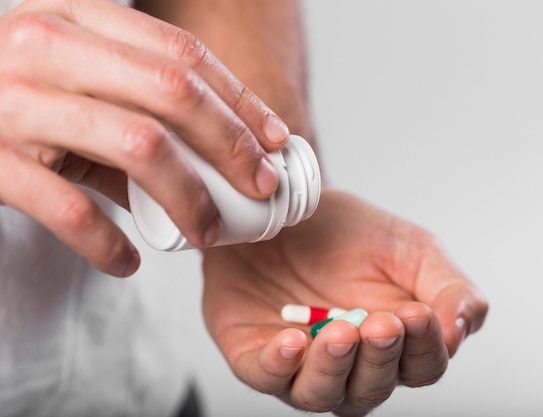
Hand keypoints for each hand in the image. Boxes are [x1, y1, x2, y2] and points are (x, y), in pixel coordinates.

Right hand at [0, 0, 289, 275]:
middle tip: (261, 186)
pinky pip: (71, 209)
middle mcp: (45, 47)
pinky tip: (129, 261)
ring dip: (188, 199)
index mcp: (77, 18)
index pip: (183, 54)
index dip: (240, 99)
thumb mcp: (78, 81)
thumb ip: (142, 105)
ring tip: (208, 233)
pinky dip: (109, 244)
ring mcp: (14, 103)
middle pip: (173, 93)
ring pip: (138, 147)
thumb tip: (230, 155)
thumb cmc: (25, 100)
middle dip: (231, 145)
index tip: (275, 140)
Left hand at [202, 189, 487, 416]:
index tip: (419, 314)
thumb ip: (447, 288)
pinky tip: (292, 341)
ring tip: (340, 332)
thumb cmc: (348, 231)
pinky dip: (280, 365)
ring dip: (334, 368)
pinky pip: (266, 377)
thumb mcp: (409, 247)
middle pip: (373, 388)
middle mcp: (349, 361)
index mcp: (393, 339)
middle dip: (379, 359)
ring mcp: (301, 362)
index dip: (424, 348)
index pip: (421, 366)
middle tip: (380, 323)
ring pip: (322, 394)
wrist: (285, 205)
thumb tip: (458, 333)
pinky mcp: (255, 354)